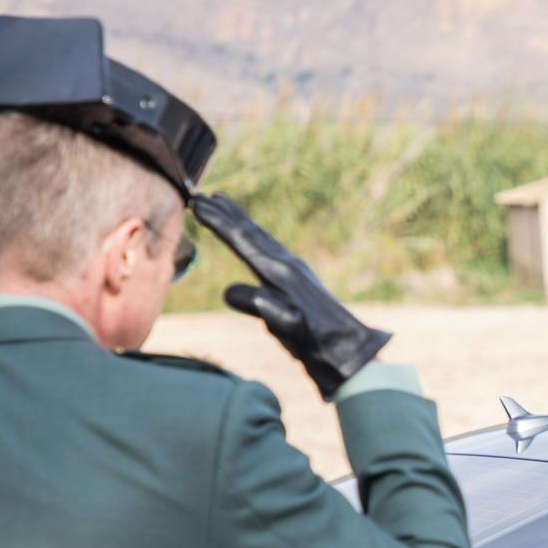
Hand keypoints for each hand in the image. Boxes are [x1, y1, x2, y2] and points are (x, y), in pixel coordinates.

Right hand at [191, 192, 391, 398]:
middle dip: (225, 214)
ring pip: (261, 238)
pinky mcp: (298, 282)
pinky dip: (254, 238)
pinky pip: (269, 250)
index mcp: (281, 274)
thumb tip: (229, 292)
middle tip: (201, 196)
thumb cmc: (319, 345)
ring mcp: (295, 272)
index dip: (218, 222)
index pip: (243, 241)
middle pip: (251, 232)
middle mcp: (288, 266)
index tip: (197, 204)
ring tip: (223, 204)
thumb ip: (263, 308)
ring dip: (239, 220)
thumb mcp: (289, 329)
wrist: (350, 352)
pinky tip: (251, 241)